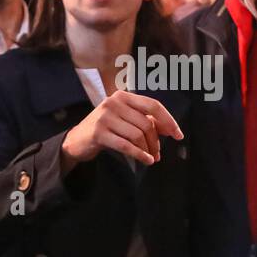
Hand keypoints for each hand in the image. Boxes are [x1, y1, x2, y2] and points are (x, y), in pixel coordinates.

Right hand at [60, 89, 183, 169]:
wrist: (78, 140)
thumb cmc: (106, 129)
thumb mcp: (125, 119)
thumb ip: (145, 120)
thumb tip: (170, 129)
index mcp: (123, 96)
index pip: (153, 105)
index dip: (168, 120)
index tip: (178, 135)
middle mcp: (113, 102)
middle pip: (146, 123)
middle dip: (155, 141)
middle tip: (158, 153)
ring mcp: (105, 117)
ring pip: (137, 135)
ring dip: (147, 149)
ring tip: (150, 157)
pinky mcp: (99, 133)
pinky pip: (126, 145)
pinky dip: (139, 155)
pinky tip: (146, 160)